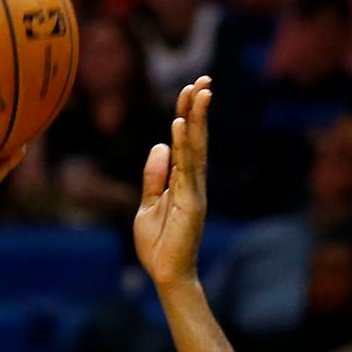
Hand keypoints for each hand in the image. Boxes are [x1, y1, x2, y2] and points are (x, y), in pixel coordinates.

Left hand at [134, 76, 211, 287]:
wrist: (165, 273)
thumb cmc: (158, 243)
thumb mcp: (148, 204)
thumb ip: (154, 176)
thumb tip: (160, 146)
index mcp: (182, 180)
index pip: (185, 141)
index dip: (187, 115)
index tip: (189, 88)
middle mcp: (192, 181)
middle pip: (196, 138)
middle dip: (198, 108)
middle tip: (203, 79)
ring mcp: (194, 190)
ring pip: (196, 147)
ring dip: (197, 119)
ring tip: (200, 91)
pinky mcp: (191, 202)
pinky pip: (187, 168)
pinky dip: (185, 145)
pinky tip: (182, 124)